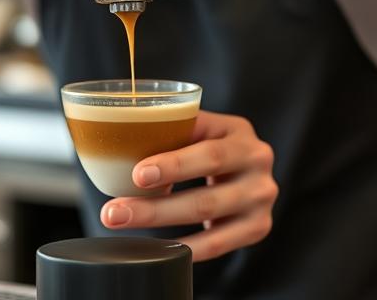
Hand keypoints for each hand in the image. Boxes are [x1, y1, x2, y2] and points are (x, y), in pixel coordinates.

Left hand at [99, 111, 277, 261]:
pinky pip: (218, 244)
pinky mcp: (259, 226)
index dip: (174, 166)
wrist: (246, 167)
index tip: (137, 175)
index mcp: (240, 132)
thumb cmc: (210, 143)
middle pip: (206, 195)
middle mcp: (257, 164)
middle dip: (155, 207)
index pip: (209, 153)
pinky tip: (159, 248)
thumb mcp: (200, 128)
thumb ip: (171, 130)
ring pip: (207, 218)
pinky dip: (187, 248)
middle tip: (115, 211)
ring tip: (124, 222)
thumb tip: (117, 138)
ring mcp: (261, 199)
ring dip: (161, 224)